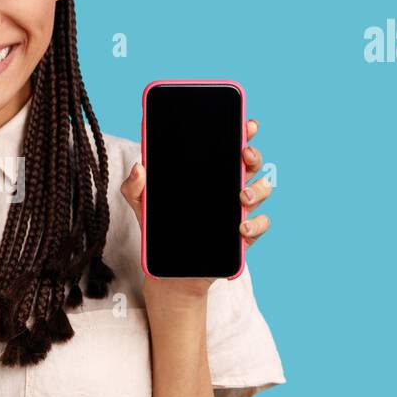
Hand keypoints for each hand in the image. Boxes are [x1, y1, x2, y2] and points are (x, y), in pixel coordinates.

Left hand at [121, 117, 271, 304]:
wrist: (168, 273)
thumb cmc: (159, 231)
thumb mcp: (142, 205)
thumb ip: (135, 187)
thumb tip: (139, 167)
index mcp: (208, 175)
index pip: (229, 149)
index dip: (242, 134)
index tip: (247, 124)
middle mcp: (227, 190)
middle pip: (250, 165)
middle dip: (253, 155)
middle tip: (244, 154)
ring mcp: (237, 212)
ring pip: (261, 192)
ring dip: (257, 189)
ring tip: (241, 196)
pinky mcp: (241, 238)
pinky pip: (258, 226)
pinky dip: (255, 224)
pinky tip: (241, 227)